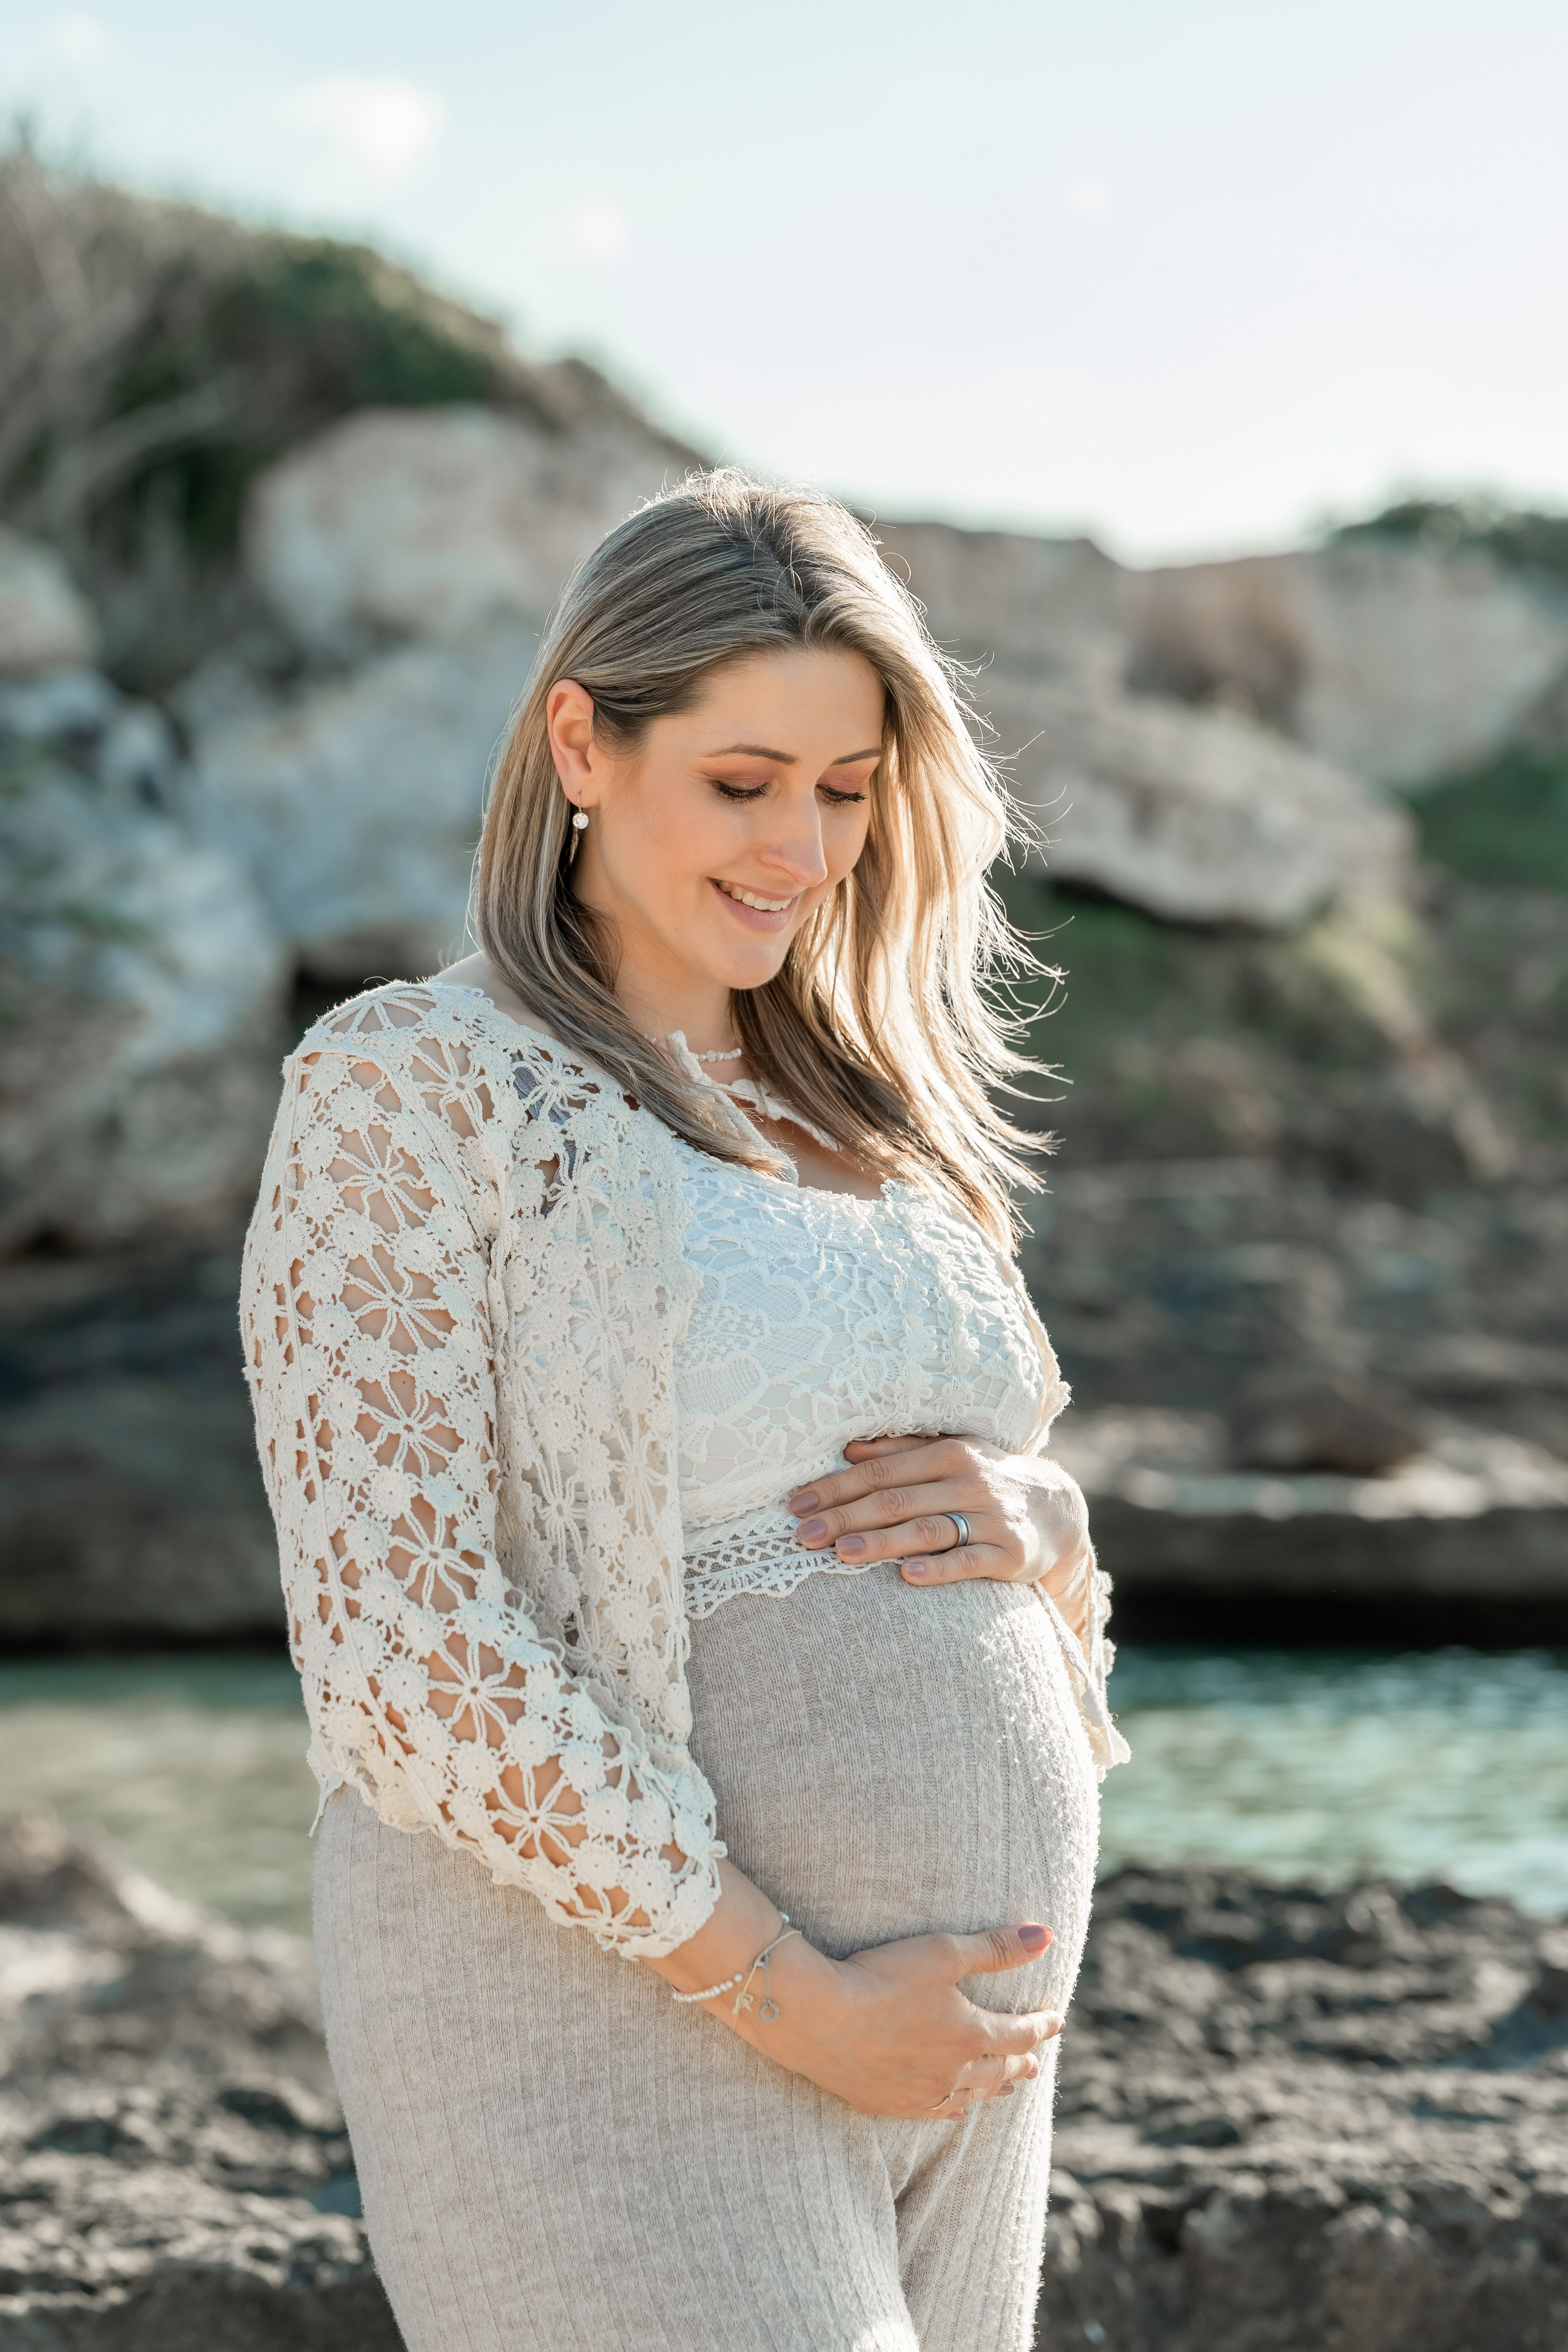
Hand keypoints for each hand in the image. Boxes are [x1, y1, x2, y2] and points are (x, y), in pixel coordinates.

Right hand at [644, 1864, 1062, 2118]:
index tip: (1056, 2020)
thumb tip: (1047, 1937)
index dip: (1041, 2025)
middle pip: (999, 2069)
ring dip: (995, 2088)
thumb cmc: (880, 1976)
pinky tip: (957, 2111)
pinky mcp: (888, 2104)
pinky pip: (934, 2113)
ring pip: (971, 2096)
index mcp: (971, 2035)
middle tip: (1037, 2062)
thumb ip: (996, 1947)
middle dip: (1022, 2061)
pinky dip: (954, 2110)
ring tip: (1011, 2087)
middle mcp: (953, 2072)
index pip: (1020, 2033)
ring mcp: (920, 2094)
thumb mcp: (943, 1952)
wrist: (815, 2017)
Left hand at [789, 1434, 1091, 1612]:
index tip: (797, 1503)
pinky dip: (938, 1569)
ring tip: (841, 1554)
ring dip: (882, 1542)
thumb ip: (900, 1451)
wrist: (1056, 1510)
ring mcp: (991, 1518)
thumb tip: (846, 1448)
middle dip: (845, 1517)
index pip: (881, 1471)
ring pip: (927, 1529)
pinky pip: (969, 1562)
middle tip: (803, 1534)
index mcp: (948, 1453)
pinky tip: (907, 1576)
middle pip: (896, 1500)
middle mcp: (969, 1481)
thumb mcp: (949, 1454)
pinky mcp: (1010, 1554)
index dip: (836, 1487)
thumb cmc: (986, 1480)